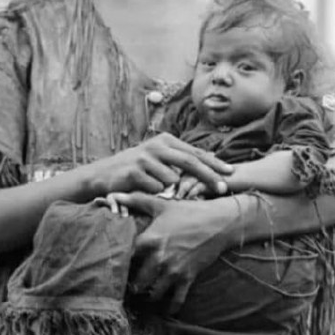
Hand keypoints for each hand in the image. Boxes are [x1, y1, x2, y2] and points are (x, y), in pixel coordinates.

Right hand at [87, 134, 231, 198]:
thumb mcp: (160, 158)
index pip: (195, 152)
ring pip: (171, 179)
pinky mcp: (134, 172)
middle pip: (189, 162)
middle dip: (208, 176)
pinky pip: (155, 188)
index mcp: (165, 141)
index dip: (214, 163)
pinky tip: (144, 190)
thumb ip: (181, 158)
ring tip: (160, 190)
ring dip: (171, 189)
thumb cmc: (137, 169)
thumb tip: (212, 157)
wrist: (104, 175)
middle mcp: (156, 146)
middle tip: (222, 188)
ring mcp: (144, 158)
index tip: (231, 172)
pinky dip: (155, 193)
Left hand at [123, 194, 232, 312]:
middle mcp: (159, 258)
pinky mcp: (187, 278)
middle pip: (137, 282)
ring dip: (148, 296)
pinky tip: (166, 310)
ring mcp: (174, 271)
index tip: (115, 267)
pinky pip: (176, 300)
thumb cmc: (188, 212)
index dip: (118, 264)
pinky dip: (170, 307)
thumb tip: (113, 195)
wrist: (219, 223)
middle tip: (128, 287)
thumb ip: (136, 200)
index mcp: (150, 240)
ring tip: (144, 296)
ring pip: (154, 294)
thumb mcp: (161, 204)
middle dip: (132, 285)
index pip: (125, 258)